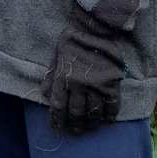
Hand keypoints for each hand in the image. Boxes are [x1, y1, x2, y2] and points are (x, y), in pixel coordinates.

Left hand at [42, 8, 123, 134]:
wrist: (95, 27)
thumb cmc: (72, 41)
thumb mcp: (55, 57)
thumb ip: (50, 77)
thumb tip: (44, 95)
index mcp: (62, 78)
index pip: (58, 108)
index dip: (57, 121)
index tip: (58, 129)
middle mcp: (78, 84)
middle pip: (76, 113)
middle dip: (75, 125)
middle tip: (76, 131)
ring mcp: (96, 85)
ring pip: (94, 113)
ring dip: (91, 124)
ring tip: (90, 127)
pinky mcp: (112, 82)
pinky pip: (112, 106)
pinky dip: (110, 116)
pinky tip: (108, 120)